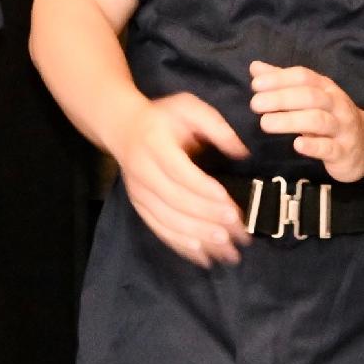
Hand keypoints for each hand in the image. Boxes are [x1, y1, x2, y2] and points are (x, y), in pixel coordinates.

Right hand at [114, 92, 249, 266]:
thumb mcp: (189, 106)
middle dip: (210, 219)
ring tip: (229, 250)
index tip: (230, 205)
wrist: (122, 128)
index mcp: (155, 143)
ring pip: (169, 222)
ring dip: (200, 239)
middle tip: (239, 231)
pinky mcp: (140, 207)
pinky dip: (183, 246)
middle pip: (177, 202)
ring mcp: (139, 193)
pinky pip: (161, 231)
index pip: (180, 172)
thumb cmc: (163, 118)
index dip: (204, 191)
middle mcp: (142, 171)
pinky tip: (205, 257)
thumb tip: (241, 153)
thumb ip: (216, 126)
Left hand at [248, 63, 363, 181]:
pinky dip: (313, 146)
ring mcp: (342, 129)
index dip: (279, 79)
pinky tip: (296, 144)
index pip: (304, 77)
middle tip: (255, 104)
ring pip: (318, 120)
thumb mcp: (311, 97)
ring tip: (265, 123)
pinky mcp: (344, 153)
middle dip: (281, 98)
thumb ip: (283, 83)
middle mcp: (336, 105)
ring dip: (290, 120)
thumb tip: (255, 67)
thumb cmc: (331, 118)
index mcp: (326, 88)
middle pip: (309, 96)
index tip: (255, 85)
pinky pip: (330, 148)